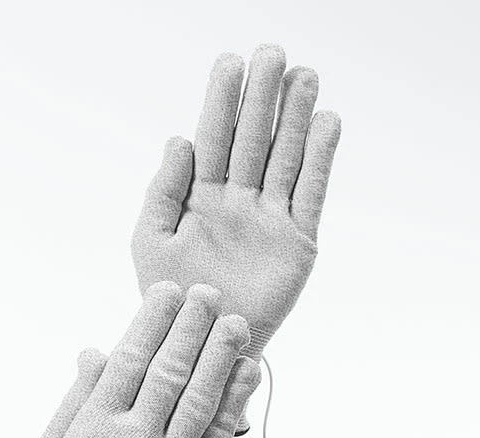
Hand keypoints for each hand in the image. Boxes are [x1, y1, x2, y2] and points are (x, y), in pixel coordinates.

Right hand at [0, 281, 261, 437]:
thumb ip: (76, 397)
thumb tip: (95, 352)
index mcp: (97, 424)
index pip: (130, 359)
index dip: (152, 322)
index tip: (168, 294)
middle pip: (169, 371)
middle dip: (191, 328)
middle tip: (208, 295)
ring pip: (198, 399)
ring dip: (219, 357)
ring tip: (235, 325)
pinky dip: (234, 403)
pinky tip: (246, 373)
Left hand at [131, 43, 340, 364]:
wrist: (203, 342)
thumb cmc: (172, 295)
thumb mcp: (151, 241)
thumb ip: (163, 191)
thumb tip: (179, 140)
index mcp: (200, 197)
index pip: (213, 139)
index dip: (222, 102)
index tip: (230, 63)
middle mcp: (238, 200)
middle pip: (253, 139)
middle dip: (261, 98)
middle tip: (272, 53)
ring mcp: (270, 218)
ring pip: (285, 158)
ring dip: (296, 119)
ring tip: (305, 77)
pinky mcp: (298, 241)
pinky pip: (310, 193)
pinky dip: (320, 160)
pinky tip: (328, 124)